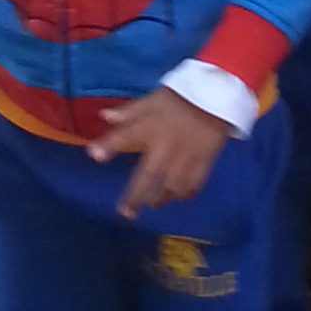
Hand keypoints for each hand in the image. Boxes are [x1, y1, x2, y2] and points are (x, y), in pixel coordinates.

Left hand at [89, 86, 229, 216]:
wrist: (216, 97)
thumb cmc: (179, 99)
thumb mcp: (152, 100)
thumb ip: (129, 112)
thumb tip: (104, 117)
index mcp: (151, 127)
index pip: (125, 136)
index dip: (109, 146)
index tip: (94, 156)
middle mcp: (166, 146)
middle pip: (148, 176)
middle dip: (135, 197)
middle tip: (126, 213)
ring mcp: (186, 157)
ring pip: (171, 187)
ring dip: (160, 198)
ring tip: (152, 203)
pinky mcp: (204, 163)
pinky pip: (193, 185)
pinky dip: (184, 194)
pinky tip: (177, 195)